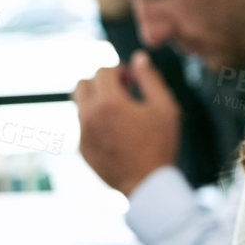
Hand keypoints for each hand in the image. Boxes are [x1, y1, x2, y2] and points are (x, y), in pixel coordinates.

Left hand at [73, 50, 179, 196]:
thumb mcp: (164, 107)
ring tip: (119, 111)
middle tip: (123, 91)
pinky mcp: (82, 149)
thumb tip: (139, 59)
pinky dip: (95, 120)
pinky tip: (116, 132)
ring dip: (96, 100)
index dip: (119, 70)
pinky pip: (83, 125)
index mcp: (109, 102)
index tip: (132, 79)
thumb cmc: (159, 145)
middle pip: (83, 83)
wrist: (147, 185)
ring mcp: (83, 134)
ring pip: (80, 104)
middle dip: (101, 81)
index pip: (103, 71)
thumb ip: (150, 79)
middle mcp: (89, 116)